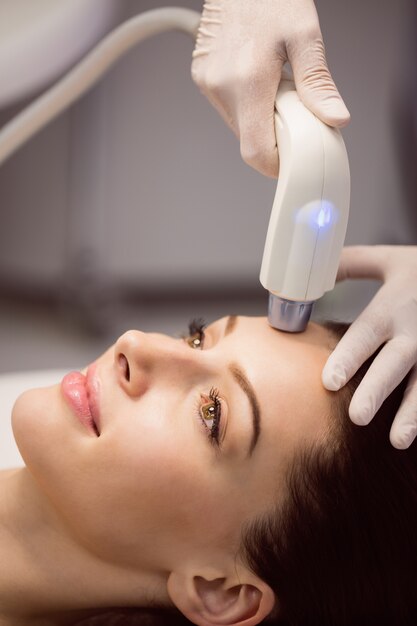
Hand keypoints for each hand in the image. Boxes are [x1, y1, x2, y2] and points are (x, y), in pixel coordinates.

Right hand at [191, 0, 349, 177]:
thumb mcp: (305, 35)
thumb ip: (318, 83)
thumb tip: (335, 117)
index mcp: (247, 81)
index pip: (256, 152)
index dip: (277, 165)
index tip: (293, 160)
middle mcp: (221, 87)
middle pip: (249, 141)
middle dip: (274, 136)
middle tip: (292, 109)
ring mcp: (208, 84)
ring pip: (239, 126)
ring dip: (261, 120)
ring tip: (275, 86)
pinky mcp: (202, 78)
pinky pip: (229, 109)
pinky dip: (248, 105)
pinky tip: (258, 78)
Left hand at [322, 246, 416, 448]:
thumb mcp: (390, 259)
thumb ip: (350, 265)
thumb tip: (309, 274)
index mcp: (395, 303)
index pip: (368, 332)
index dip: (349, 356)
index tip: (329, 382)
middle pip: (395, 363)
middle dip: (377, 390)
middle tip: (356, 417)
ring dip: (412, 412)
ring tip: (397, 440)